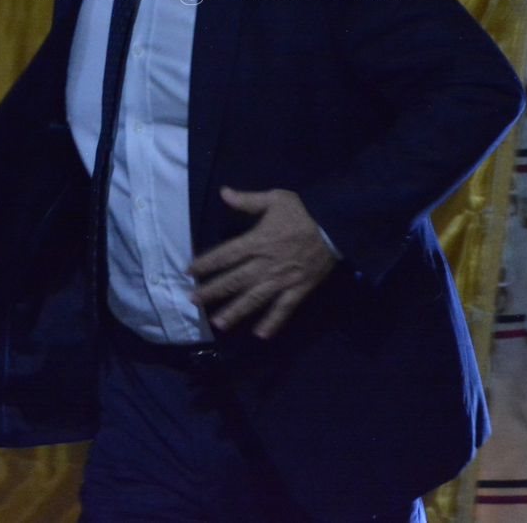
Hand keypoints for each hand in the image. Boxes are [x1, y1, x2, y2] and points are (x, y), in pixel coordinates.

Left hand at [188, 187, 336, 339]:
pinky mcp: (298, 289)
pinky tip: (260, 334)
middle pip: (234, 280)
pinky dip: (273, 322)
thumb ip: (247, 200)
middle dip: (213, 291)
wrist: (336, 226)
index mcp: (257, 241)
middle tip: (193, 301)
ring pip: (254, 298)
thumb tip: (223, 193)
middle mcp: (266, 264)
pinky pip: (284, 309)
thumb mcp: (275, 198)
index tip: (189, 272)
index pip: (226, 255)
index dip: (206, 263)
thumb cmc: (303, 212)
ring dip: (235, 311)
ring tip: (218, 323)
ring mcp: (282, 279)